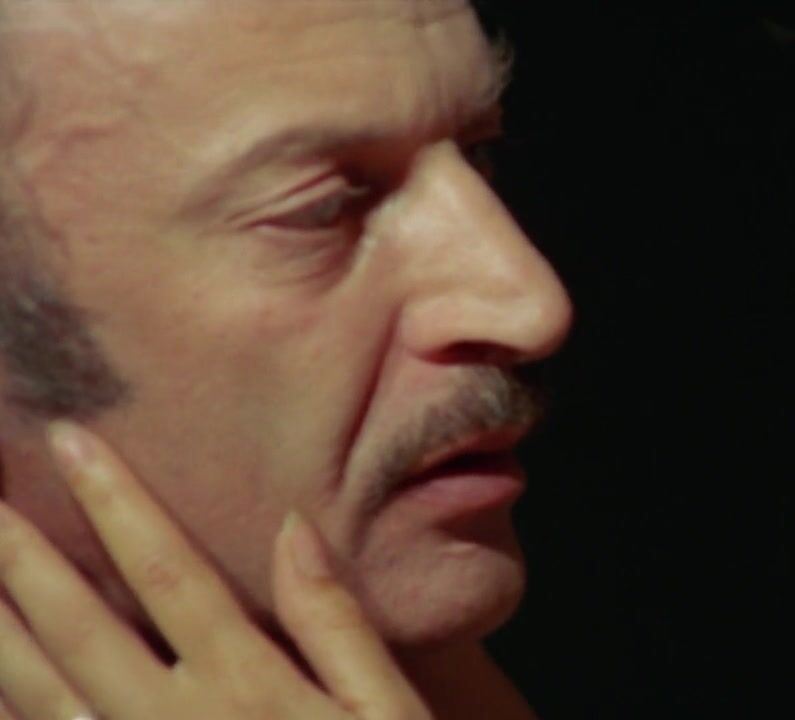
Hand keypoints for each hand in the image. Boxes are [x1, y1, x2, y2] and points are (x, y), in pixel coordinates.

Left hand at [0, 421, 435, 719]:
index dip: (118, 503)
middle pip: (79, 625)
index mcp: (247, 685)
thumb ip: (337, 620)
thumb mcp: (387, 712)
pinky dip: (10, 710)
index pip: (167, 574)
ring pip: (38, 692)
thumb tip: (293, 529)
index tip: (72, 442)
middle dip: (19, 554)